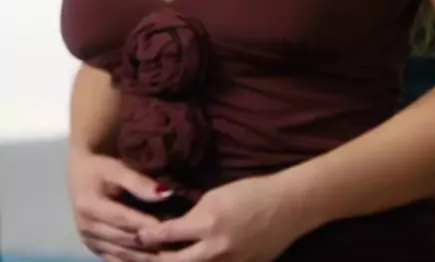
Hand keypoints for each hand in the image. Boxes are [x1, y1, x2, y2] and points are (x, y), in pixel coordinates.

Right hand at [68, 147, 171, 259]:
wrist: (78, 173)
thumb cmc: (99, 167)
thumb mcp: (116, 168)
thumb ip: (138, 182)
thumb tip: (166, 193)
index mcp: (89, 206)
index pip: (124, 219)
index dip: (147, 224)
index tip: (170, 228)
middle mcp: (86, 228)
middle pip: (124, 239)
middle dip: (150, 243)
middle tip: (175, 245)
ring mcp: (89, 241)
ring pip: (122, 254)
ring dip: (145, 257)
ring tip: (169, 254)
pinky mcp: (93, 248)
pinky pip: (116, 260)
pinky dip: (135, 260)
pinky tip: (153, 259)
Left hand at [136, 174, 303, 260]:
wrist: (287, 206)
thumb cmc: (252, 191)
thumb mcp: (217, 195)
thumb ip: (195, 213)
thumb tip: (176, 226)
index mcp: (208, 222)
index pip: (169, 234)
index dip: (149, 237)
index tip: (136, 237)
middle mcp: (215, 247)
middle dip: (158, 259)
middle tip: (144, 256)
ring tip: (165, 260)